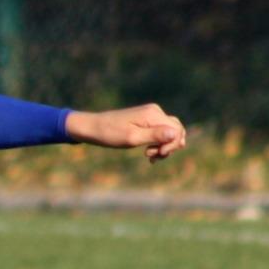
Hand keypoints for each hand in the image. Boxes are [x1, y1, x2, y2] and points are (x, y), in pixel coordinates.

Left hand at [66, 103, 186, 161]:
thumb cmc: (110, 134)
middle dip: (169, 146)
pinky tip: (149, 154)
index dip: (172, 145)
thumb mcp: (132, 138)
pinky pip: (160, 131)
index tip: (157, 155)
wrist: (91, 127)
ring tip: (150, 156)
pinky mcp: (145, 119)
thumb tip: (176, 133)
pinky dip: (158, 143)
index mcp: (153, 114)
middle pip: (177, 130)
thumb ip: (155, 136)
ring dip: (164, 146)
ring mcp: (150, 114)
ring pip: (170, 132)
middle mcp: (155, 111)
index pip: (177, 130)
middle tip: (152, 156)